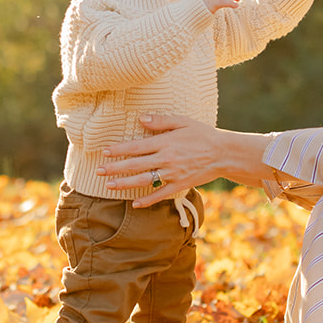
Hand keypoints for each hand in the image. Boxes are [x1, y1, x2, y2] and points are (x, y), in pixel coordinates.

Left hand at [99, 114, 273, 204]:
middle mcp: (167, 159)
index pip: (137, 147)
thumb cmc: (202, 134)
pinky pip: (161, 194)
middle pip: (136, 165)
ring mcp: (173, 174)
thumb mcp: (183, 122)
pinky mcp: (180, 184)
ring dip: (125, 184)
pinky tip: (135, 204)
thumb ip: (161, 121)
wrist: (224, 153)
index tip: (105, 152)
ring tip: (109, 186)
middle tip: (98, 171)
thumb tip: (140, 119)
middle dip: (115, 168)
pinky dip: (148, 200)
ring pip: (145, 180)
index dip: (119, 150)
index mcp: (165, 142)